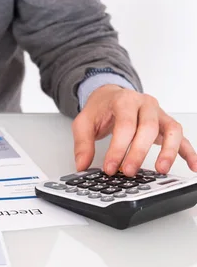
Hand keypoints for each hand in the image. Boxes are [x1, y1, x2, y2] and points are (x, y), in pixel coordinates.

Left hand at [72, 85, 196, 175]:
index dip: (118, 148)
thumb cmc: (100, 108)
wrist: (111, 95)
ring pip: (172, 130)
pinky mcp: (167, 124)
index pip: (125, 125)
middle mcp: (145, 104)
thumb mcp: (84, 122)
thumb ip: (82, 144)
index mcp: (124, 100)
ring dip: (169, 151)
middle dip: (138, 152)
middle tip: (128, 172)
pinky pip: (182, 137)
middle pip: (148, 128)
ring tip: (161, 170)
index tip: (110, 167)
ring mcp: (159, 113)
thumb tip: (82, 165)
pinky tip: (193, 165)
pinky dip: (188, 152)